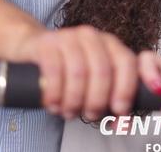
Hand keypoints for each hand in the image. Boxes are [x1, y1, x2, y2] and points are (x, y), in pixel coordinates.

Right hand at [18, 25, 137, 120]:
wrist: (35, 49)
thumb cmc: (69, 70)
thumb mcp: (93, 80)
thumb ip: (112, 99)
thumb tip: (125, 124)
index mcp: (110, 44)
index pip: (126, 62)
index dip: (125, 88)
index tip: (119, 110)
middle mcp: (91, 37)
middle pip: (102, 71)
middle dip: (97, 100)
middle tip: (89, 114)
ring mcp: (68, 37)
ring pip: (78, 72)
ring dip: (74, 99)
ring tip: (69, 111)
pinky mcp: (46, 43)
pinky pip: (54, 69)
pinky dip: (55, 92)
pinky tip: (53, 103)